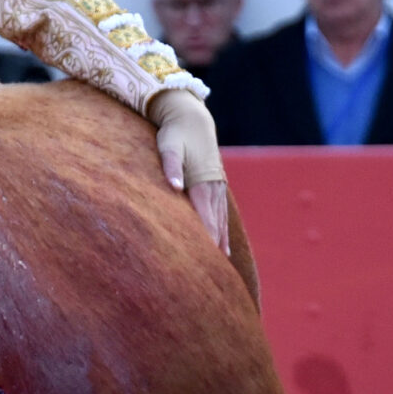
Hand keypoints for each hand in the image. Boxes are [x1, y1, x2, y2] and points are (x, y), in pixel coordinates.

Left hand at [149, 89, 231, 255]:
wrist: (192, 117)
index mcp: (202, 183)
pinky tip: (223, 247)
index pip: (203, 218)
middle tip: (214, 276)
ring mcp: (217, 188)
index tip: (203, 262)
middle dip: (214, 249)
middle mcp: (213, 188)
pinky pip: (222, 214)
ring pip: (221, 222)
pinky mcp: (217, 186)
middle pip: (215, 225)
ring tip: (222, 267)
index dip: (204, 241)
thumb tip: (174, 185)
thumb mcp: (169, 146)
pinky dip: (223, 232)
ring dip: (221, 243)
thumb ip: (171, 166)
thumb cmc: (175, 133)